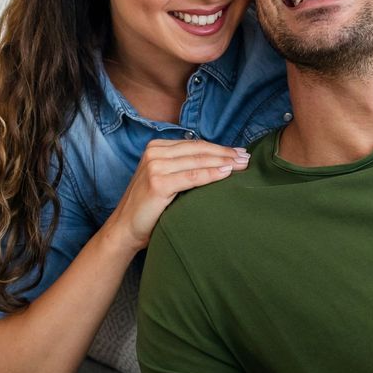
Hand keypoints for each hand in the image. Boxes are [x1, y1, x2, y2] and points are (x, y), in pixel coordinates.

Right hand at [108, 137, 247, 251]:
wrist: (125, 228)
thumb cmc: (149, 207)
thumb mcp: (164, 179)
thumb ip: (182, 167)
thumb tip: (217, 162)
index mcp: (156, 148)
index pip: (195, 144)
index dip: (219, 147)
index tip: (239, 152)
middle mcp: (154, 153)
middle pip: (199, 150)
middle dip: (226, 153)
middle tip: (247, 157)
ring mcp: (155, 167)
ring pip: (198, 161)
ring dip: (224, 161)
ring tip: (243, 165)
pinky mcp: (158, 183)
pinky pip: (192, 177)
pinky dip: (212, 174)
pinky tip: (227, 173)